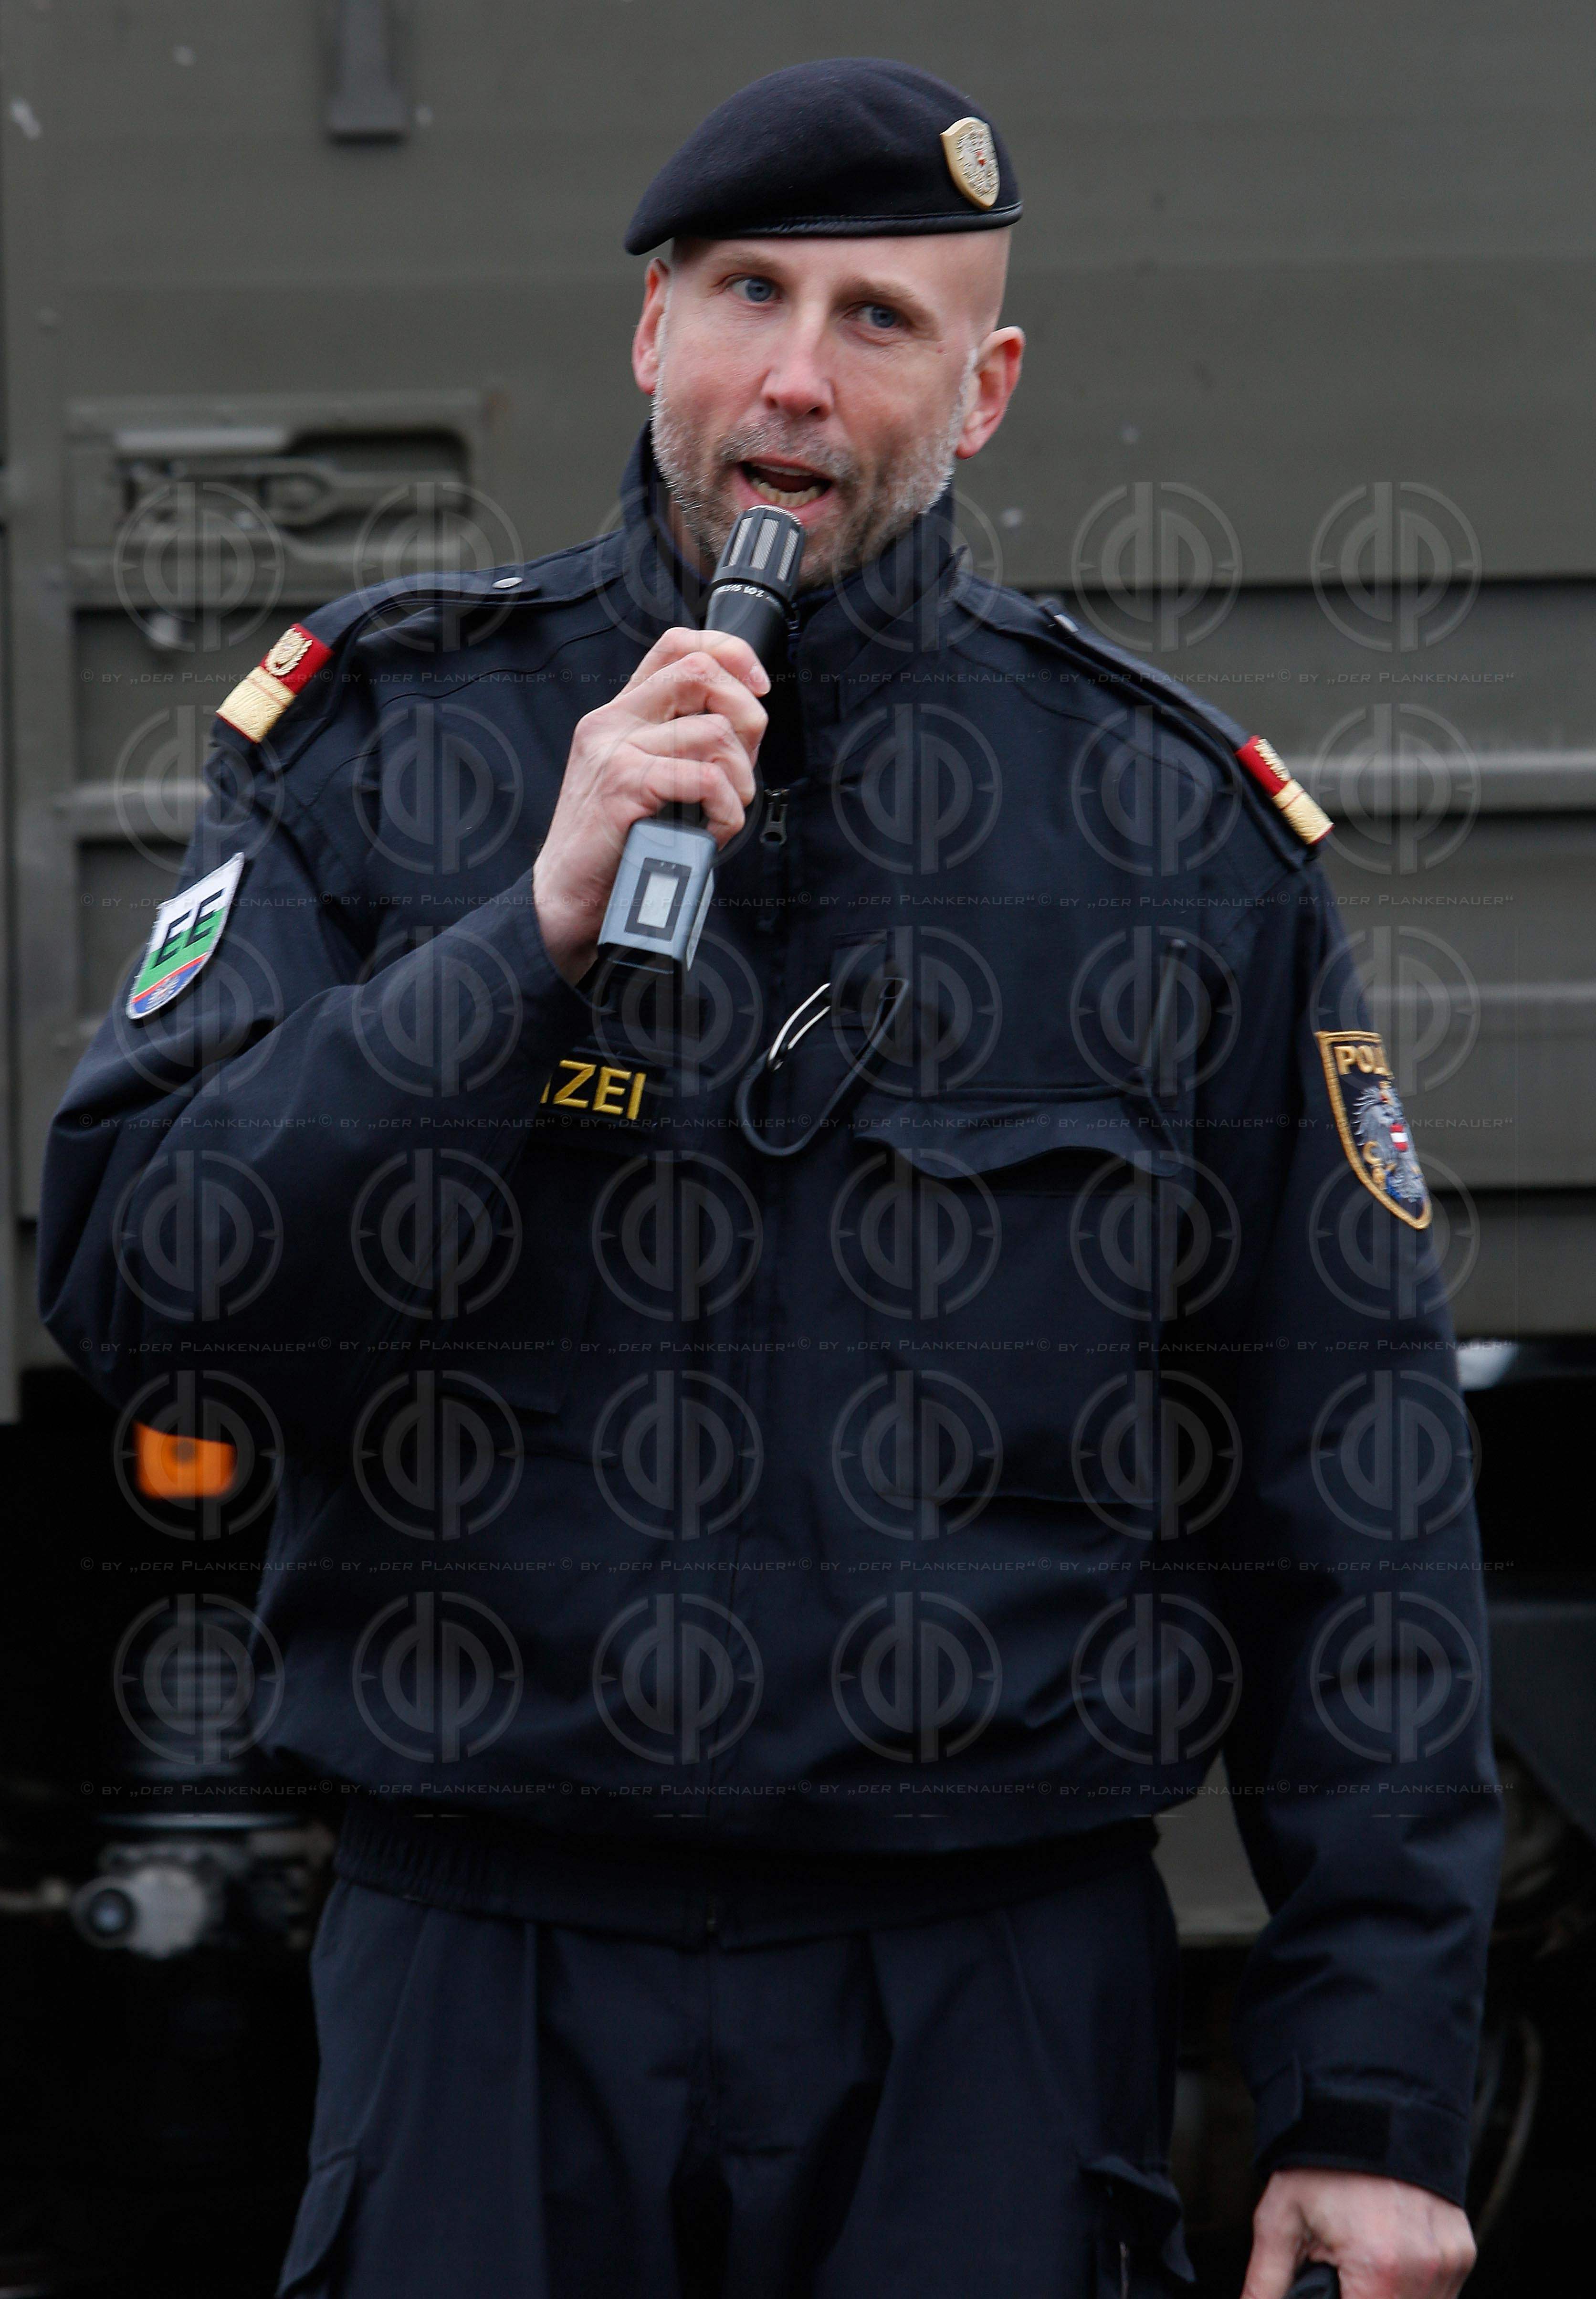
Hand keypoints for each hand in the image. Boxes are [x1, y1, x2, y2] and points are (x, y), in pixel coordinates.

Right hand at [531, 626, 768, 982]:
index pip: (677, 646)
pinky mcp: (623, 786)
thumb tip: (746, 726)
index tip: (758, 688)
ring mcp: (615, 750)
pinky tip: (713, 833)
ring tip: (724, 814)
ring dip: (740, 780)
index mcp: (621, 714)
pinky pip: (703, 778)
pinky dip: (725, 810)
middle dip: (747, 716)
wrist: (567, 900)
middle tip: (746, 766)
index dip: (729, 654)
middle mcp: (614, 722)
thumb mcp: (648, 781)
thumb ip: (683, 745)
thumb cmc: (615, 848)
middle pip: (700, 673)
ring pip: (713, 732)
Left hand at [1243, 2169, 1475, 2298]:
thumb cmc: (1320, 2162)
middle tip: (1341, 2274)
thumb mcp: (1279, 2221)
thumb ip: (1265, 2285)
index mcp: (1379, 2267)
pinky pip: (1441, 2291)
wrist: (1367, 2101)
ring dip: (1389, 2297)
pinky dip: (1413, 2288)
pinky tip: (1385, 2258)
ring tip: (1358, 2263)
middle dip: (1361, 2298)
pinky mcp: (1463, 2249)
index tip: (1326, 2288)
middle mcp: (1425, 2269)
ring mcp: (1450, 2260)